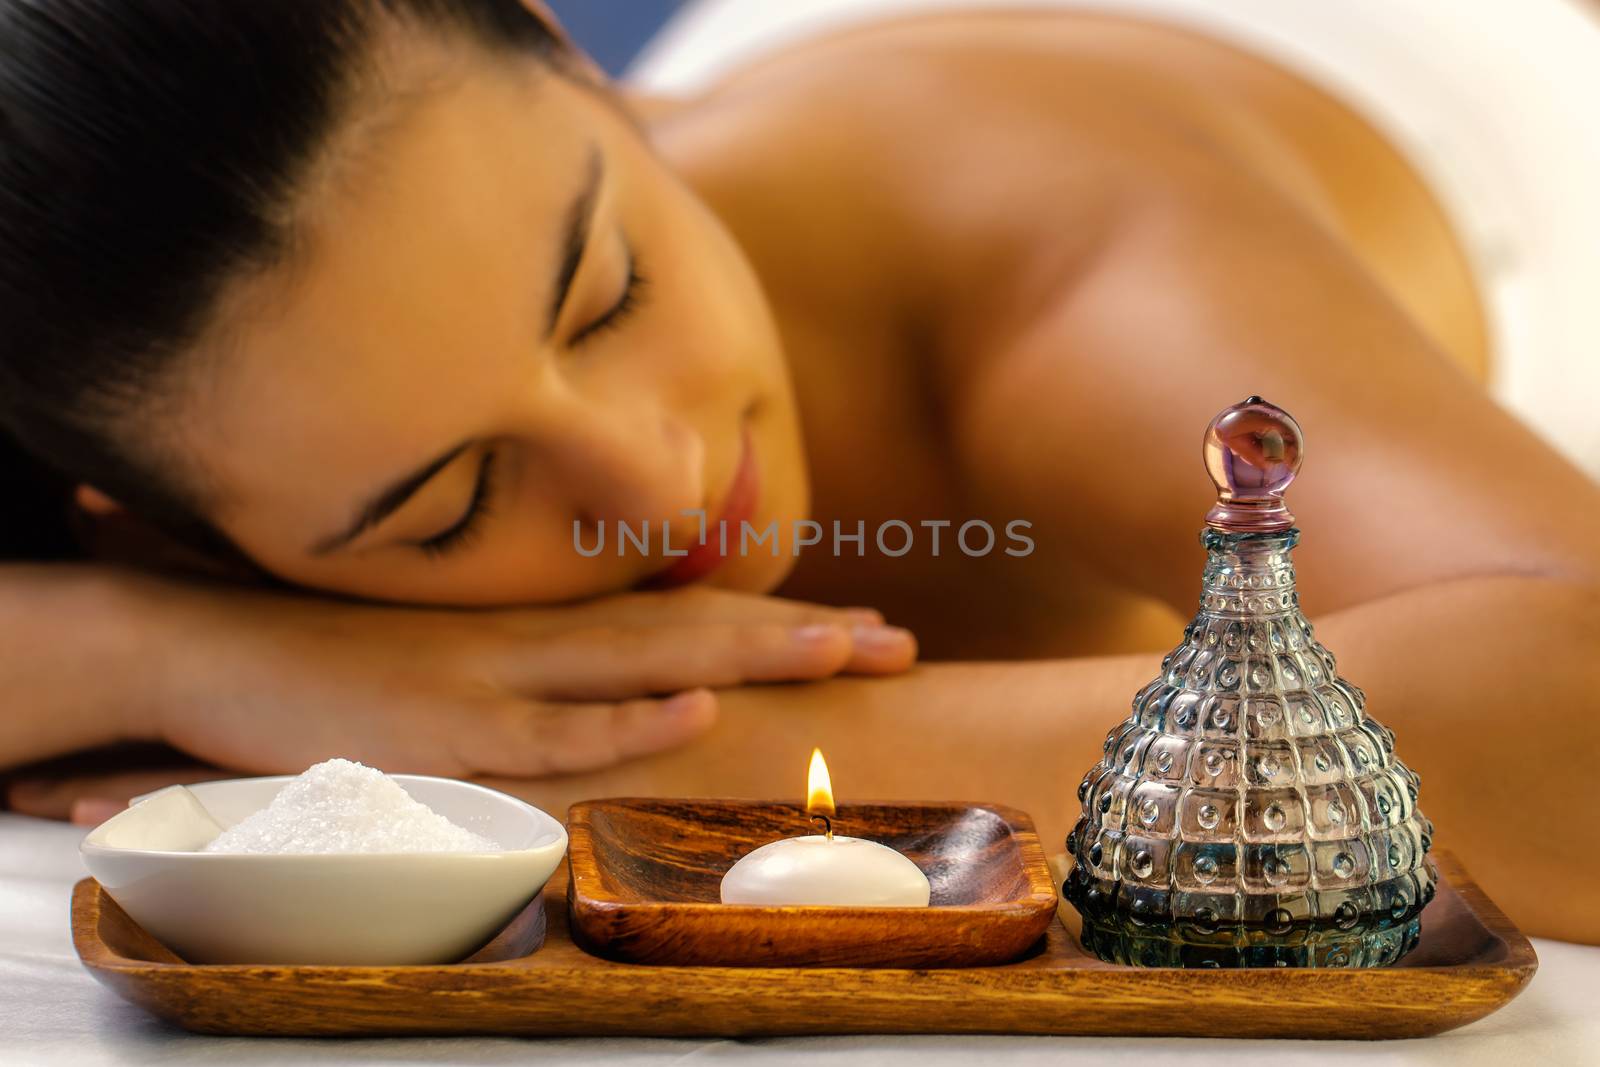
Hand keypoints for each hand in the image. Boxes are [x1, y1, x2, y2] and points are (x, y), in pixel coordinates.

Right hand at [4, 577, 913, 819]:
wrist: (204, 642)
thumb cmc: (330, 656)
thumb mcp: (445, 656)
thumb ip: (525, 669)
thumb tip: (606, 685)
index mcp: (539, 626)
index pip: (681, 618)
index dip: (774, 622)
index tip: (863, 628)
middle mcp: (534, 639)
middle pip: (692, 629)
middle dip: (800, 633)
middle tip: (899, 641)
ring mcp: (494, 677)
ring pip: (646, 662)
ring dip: (750, 654)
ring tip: (847, 647)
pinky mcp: (444, 727)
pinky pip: (550, 729)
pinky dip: (625, 719)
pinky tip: (694, 710)